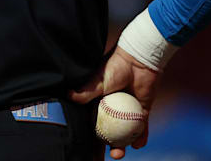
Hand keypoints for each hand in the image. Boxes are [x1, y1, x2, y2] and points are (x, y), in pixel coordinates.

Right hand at [68, 45, 160, 159]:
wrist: (138, 60)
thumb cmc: (115, 68)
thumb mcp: (98, 81)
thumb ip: (85, 91)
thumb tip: (67, 96)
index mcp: (99, 103)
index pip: (93, 123)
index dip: (90, 137)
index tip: (86, 150)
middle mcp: (113, 109)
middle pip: (109, 132)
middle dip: (107, 146)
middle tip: (107, 153)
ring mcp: (128, 111)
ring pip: (125, 133)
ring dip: (123, 145)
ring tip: (119, 154)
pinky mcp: (142, 111)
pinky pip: (142, 127)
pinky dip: (141, 136)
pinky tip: (139, 145)